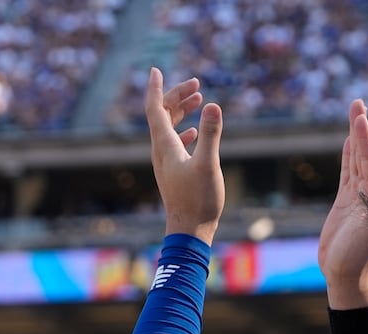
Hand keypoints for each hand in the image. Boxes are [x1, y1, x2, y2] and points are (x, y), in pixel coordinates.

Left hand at [145, 68, 223, 244]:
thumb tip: (212, 105)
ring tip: (198, 99)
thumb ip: (210, 134)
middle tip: (196, 84)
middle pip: (162, 115)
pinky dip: (184, 130)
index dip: (156, 88)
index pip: (155, 109)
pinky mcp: (174, 172)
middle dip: (176, 96)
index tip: (156, 69)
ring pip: (168, 128)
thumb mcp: (207, 164)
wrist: (189, 231)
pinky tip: (194, 132)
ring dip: (181, 111)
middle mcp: (161, 152)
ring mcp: (167, 162)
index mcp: (165, 146)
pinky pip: (174, 143)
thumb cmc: (198, 201)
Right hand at [318, 99, 367, 309]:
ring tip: (355, 113)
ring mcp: (358, 196)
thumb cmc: (356, 257)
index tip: (360, 118)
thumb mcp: (367, 232)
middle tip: (357, 103)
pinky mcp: (347, 203)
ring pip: (356, 160)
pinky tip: (347, 143)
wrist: (345, 274)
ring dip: (355, 138)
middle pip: (364, 154)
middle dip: (360, 129)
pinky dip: (348, 156)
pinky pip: (347, 173)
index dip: (364, 140)